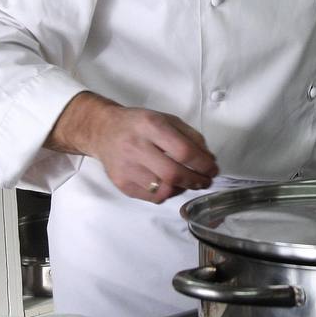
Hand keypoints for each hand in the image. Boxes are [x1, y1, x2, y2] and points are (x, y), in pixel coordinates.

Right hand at [46, 91, 218, 202]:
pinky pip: (152, 197)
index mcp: (151, 126)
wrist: (102, 130)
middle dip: (196, 181)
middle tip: (205, 181)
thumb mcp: (166, 119)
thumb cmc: (139, 124)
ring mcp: (126, 168)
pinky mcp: (121, 183)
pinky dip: (167, 193)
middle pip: (173, 173)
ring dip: (182, 188)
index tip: (213, 169)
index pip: (183, 151)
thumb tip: (208, 158)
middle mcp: (136, 147)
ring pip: (163, 189)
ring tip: (188, 182)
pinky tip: (170, 184)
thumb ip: (190, 135)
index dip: (203, 164)